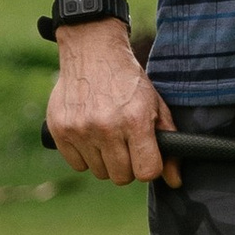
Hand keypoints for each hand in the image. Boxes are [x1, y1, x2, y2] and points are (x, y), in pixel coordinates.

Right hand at [45, 17, 177, 184]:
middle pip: (121, 177)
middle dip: (126, 164)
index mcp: (135, 120)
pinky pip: (77, 165)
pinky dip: (84, 155)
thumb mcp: (155, 105)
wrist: (93, 52)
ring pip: (99, 172)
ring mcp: (81, 129)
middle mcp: (106, 127)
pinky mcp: (60, 130)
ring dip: (104, 159)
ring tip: (106, 135)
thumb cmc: (128, 81)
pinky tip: (89, 134)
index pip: (146, 172)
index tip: (144, 155)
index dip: (148, 166)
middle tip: (124, 142)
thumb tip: (175, 181)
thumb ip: (169, 142)